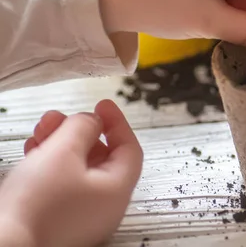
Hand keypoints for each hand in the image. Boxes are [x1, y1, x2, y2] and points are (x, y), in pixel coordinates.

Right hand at [0, 100, 142, 246]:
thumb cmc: (36, 205)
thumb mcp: (63, 152)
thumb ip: (83, 128)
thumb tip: (92, 121)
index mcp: (117, 190)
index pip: (129, 148)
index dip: (116, 123)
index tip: (102, 105)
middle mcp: (105, 206)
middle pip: (101, 157)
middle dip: (79, 132)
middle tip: (57, 119)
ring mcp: (83, 216)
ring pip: (78, 169)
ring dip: (61, 145)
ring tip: (40, 131)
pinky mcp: (60, 221)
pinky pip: (63, 185)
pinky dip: (52, 164)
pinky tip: (34, 151)